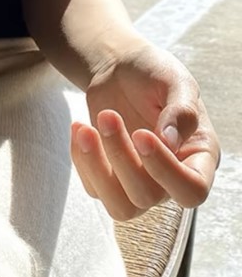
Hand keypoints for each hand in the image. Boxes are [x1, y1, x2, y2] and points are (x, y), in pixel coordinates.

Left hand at [71, 45, 220, 220]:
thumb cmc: (153, 74)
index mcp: (197, 156)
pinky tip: (79, 127)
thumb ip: (181, 110)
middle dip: (121, 156)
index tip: (142, 134)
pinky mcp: (108, 177)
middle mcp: (170, 178)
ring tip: (84, 128)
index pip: (192, 189)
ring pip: (119, 206)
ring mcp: (138, 182)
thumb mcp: (175, 81)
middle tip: (108, 115)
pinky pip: (93, 188)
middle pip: (148, 196)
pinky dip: (81, 159)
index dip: (166, 171)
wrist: (120, 70)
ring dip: (96, 167)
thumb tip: (170, 141)